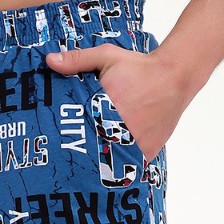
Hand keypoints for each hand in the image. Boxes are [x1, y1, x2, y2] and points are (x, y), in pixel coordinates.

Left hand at [46, 44, 191, 162]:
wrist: (174, 77)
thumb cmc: (139, 67)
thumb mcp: (107, 57)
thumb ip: (77, 60)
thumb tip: (49, 61)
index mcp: (104, 109)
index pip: (77, 132)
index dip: (67, 140)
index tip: (57, 145)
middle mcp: (119, 130)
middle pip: (92, 151)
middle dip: (82, 153)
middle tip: (69, 160)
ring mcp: (134, 145)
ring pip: (110, 162)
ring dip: (101, 162)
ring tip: (87, 166)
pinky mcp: (146, 153)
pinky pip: (128, 166)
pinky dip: (120, 165)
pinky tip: (109, 166)